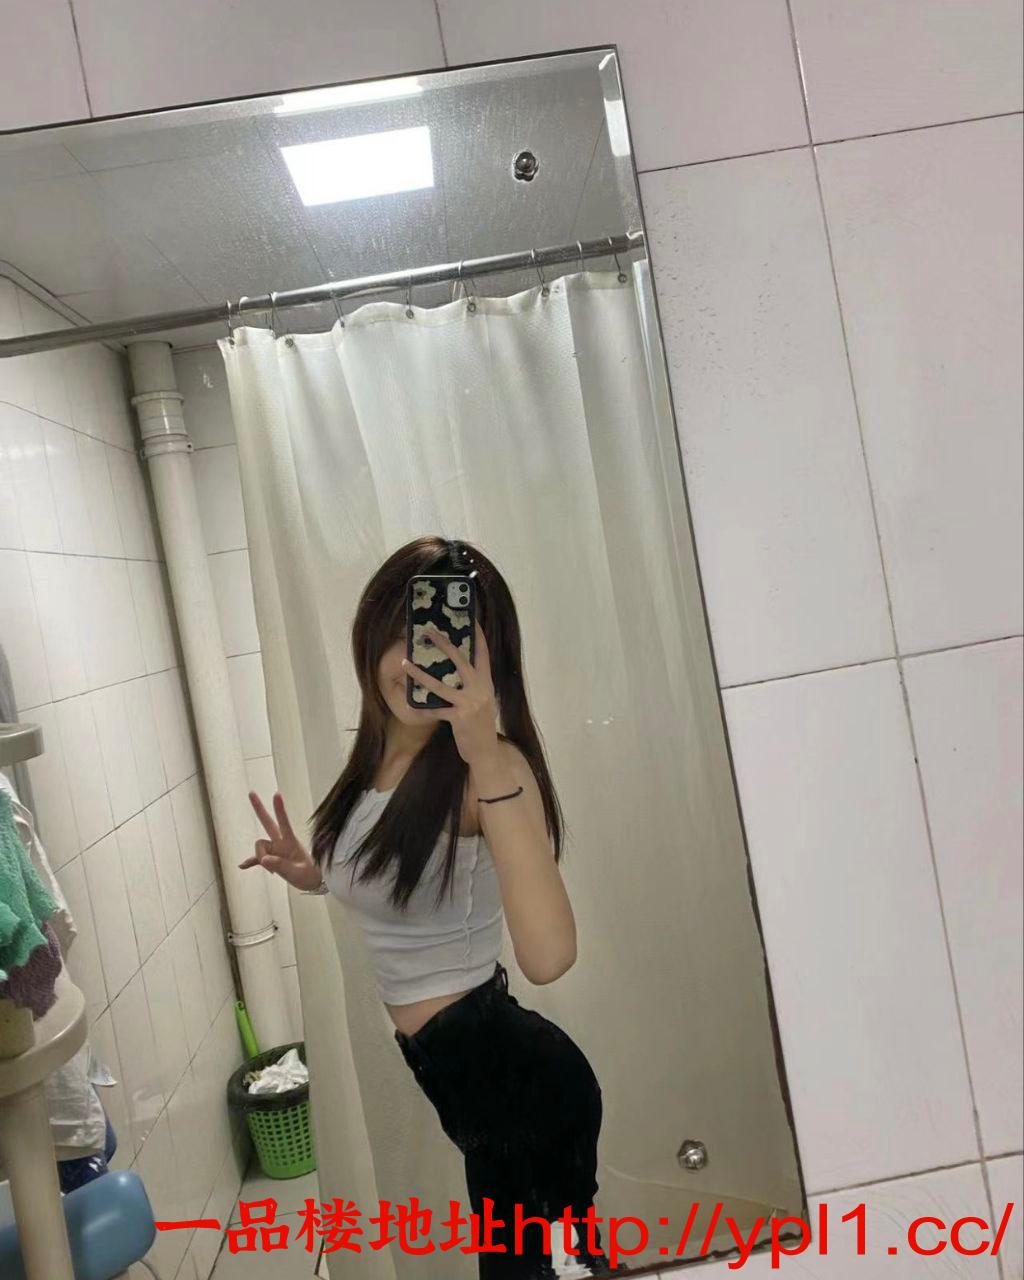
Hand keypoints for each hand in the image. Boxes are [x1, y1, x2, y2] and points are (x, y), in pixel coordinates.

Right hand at [240, 791, 321, 890]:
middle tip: (251, 793)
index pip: (284, 823)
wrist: (313, 882)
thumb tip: (263, 859)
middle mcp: (281, 842)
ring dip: (260, 858)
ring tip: (273, 873)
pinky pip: (257, 858)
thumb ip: (280, 865)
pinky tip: (242, 866)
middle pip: (268, 822)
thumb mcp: (296, 872)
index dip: (280, 809)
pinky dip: (251, 861)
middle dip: (259, 808)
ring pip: (260, 846)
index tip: (276, 794)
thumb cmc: (309, 875)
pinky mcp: (271, 859)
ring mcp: (275, 849)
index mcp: (290, 842)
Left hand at [402, 621, 499, 767]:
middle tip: (429, 632)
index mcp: (486, 682)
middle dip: (444, 644)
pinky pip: (436, 709)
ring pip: (440, 685)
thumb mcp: (483, 699)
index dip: (478, 635)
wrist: (487, 751)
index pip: (484, 653)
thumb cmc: (481, 724)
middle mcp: (480, 689)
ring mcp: (470, 703)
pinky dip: (423, 708)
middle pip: (460, 661)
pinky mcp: (459, 718)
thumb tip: (455, 668)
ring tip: (405, 663)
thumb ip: (474, 684)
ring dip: (420, 674)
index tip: (471, 618)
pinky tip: (412, 704)